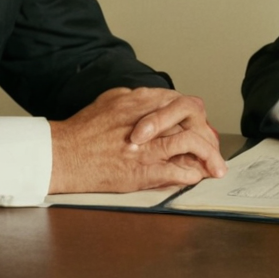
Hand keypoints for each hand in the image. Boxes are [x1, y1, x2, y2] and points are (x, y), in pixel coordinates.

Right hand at [48, 88, 226, 193]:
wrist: (62, 154)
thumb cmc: (81, 130)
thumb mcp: (109, 101)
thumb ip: (133, 100)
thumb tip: (151, 103)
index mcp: (140, 100)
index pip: (181, 104)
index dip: (196, 118)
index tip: (201, 129)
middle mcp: (147, 119)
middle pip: (193, 120)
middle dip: (209, 136)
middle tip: (215, 150)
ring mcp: (146, 146)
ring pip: (191, 143)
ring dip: (209, 156)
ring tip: (216, 168)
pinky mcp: (142, 170)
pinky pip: (177, 171)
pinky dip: (190, 174)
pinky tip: (195, 177)